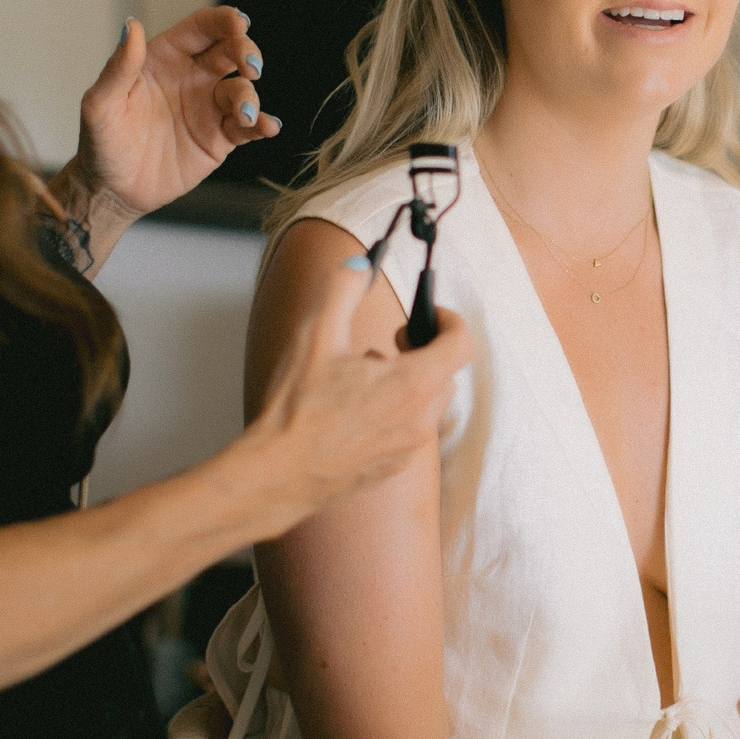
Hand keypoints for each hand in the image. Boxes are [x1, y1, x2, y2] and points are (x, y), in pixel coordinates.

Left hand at [72, 9, 274, 215]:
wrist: (112, 189)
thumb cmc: (101, 142)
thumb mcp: (102, 104)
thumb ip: (119, 66)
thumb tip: (133, 26)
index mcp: (164, 58)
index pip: (201, 28)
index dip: (223, 20)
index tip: (239, 23)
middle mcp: (192, 77)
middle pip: (230, 51)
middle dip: (246, 52)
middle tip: (250, 67)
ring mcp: (208, 108)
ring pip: (242, 89)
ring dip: (250, 97)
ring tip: (244, 115)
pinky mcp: (219, 139)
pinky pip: (248, 127)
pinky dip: (263, 125)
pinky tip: (268, 127)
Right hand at [238, 252, 472, 512]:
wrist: (277, 474)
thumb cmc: (297, 408)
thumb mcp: (316, 335)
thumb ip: (343, 288)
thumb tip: (360, 264)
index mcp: (413, 383)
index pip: (462, 343)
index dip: (448, 320)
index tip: (428, 314)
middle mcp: (422, 418)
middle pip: (446, 372)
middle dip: (423, 351)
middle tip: (388, 344)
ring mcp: (411, 447)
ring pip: (429, 402)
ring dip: (408, 383)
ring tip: (363, 380)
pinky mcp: (395, 467)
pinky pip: (412, 430)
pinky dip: (397, 412)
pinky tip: (355, 411)